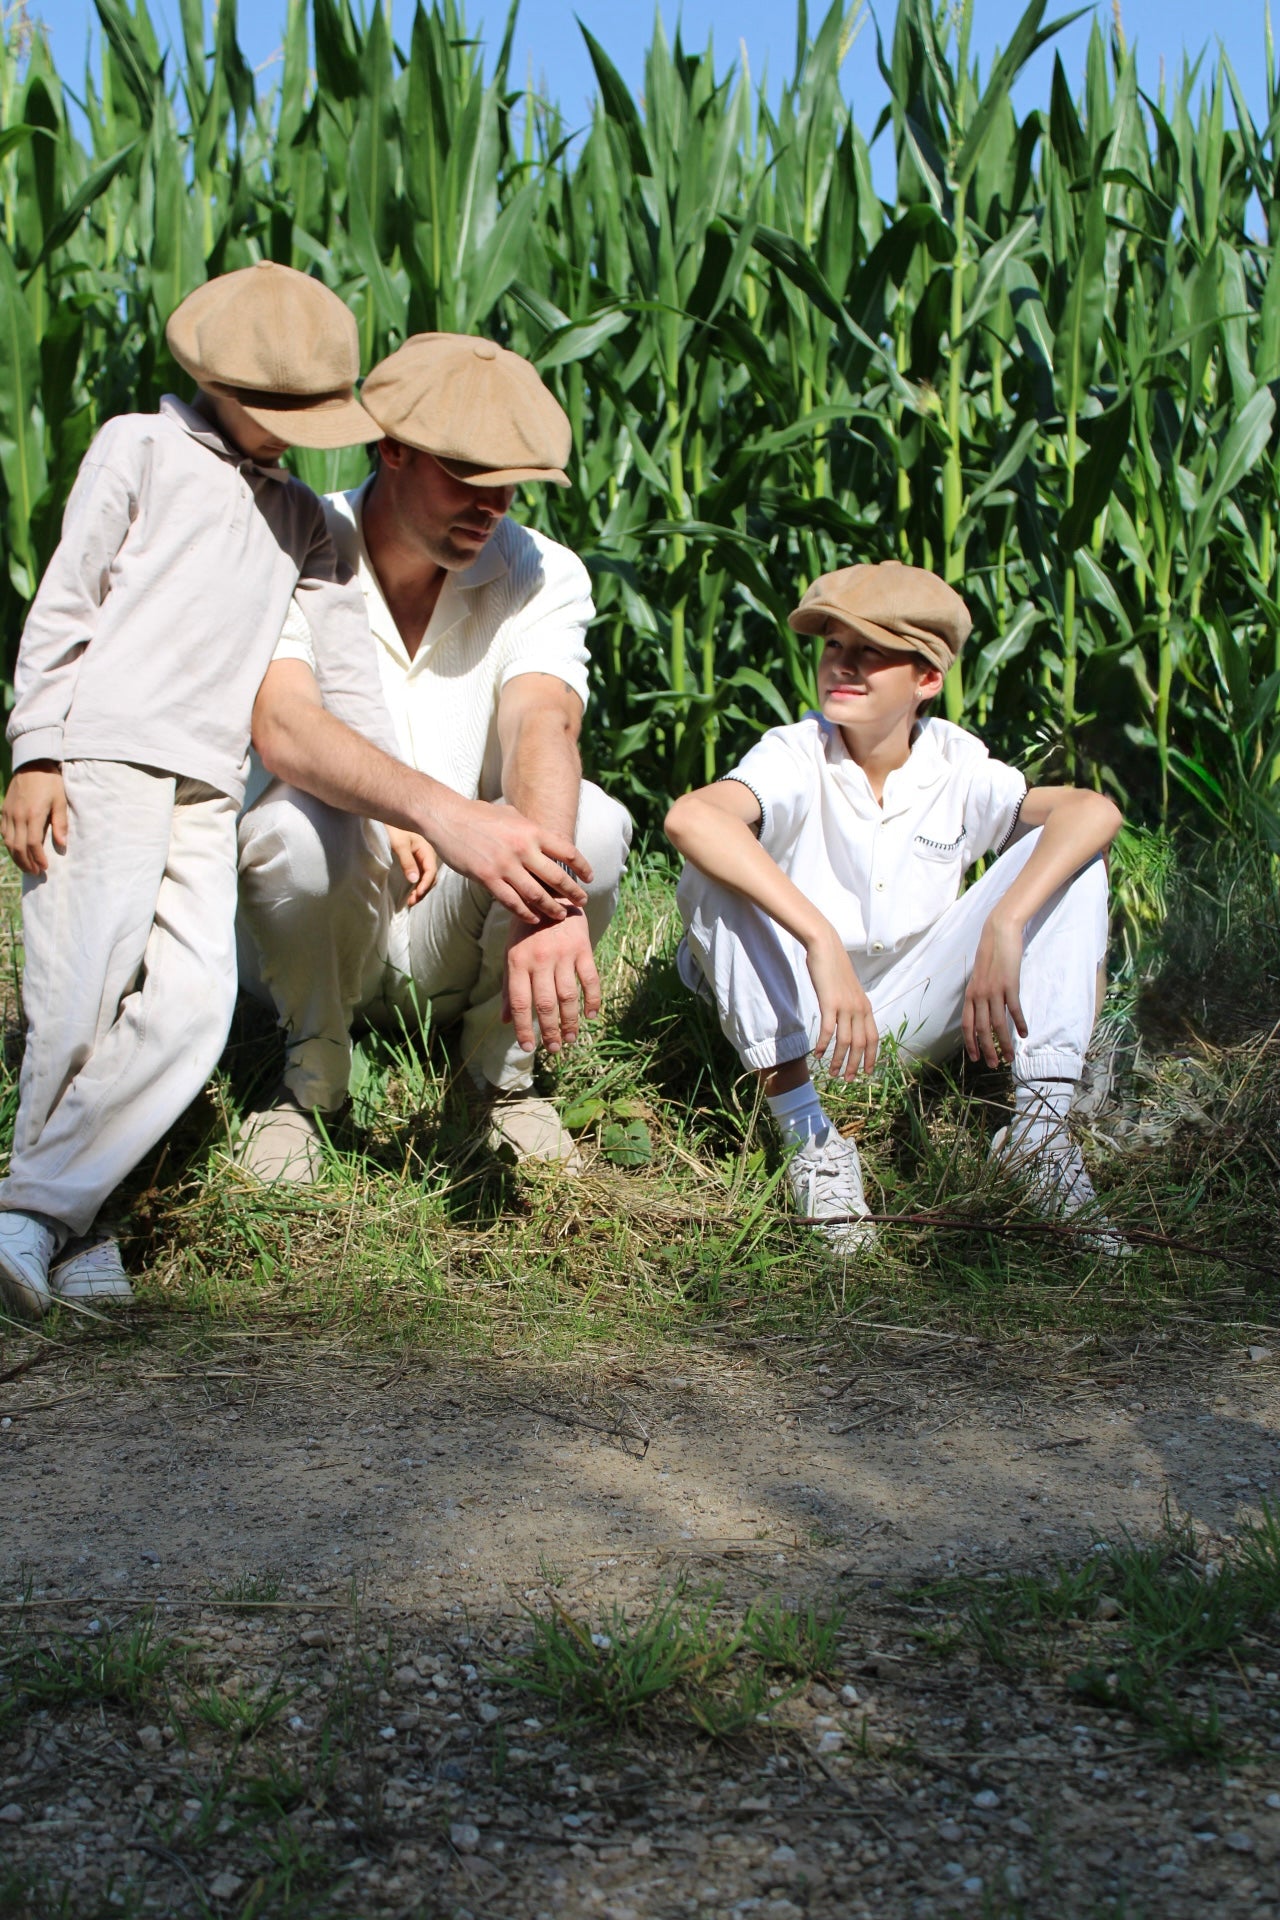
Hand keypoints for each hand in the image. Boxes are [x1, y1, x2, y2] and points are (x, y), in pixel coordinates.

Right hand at [2, 763, 66, 873]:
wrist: (32, 764)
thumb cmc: (50, 782)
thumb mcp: (60, 801)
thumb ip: (60, 824)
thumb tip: (61, 845)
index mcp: (33, 815)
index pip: (32, 844)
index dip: (37, 859)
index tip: (45, 867)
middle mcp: (17, 816)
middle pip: (17, 847)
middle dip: (26, 863)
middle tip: (36, 873)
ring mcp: (8, 814)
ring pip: (8, 842)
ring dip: (17, 857)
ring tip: (27, 866)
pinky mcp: (4, 811)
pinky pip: (4, 833)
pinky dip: (9, 845)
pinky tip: (17, 851)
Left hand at [387, 827, 436, 905]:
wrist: (389, 814)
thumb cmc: (393, 827)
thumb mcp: (399, 844)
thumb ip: (407, 862)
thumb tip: (414, 881)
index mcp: (428, 850)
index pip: (431, 872)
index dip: (425, 885)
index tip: (416, 895)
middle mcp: (428, 853)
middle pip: (431, 877)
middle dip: (423, 890)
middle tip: (411, 902)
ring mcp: (423, 855)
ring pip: (426, 876)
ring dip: (420, 889)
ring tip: (410, 900)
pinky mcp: (417, 856)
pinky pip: (421, 873)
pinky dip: (417, 883)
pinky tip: (411, 890)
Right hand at [431, 796, 591, 925]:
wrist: (447, 817)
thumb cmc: (480, 814)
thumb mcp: (511, 815)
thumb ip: (531, 829)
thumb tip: (550, 838)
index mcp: (531, 830)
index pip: (567, 851)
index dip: (582, 866)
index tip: (590, 878)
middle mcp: (522, 848)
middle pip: (556, 877)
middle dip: (573, 892)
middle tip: (583, 902)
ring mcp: (504, 865)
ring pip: (536, 894)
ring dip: (552, 907)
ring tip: (561, 914)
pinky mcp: (487, 878)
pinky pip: (511, 902)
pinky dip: (525, 913)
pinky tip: (534, 918)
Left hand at [502, 910, 600, 1053]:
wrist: (549, 893)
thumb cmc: (527, 929)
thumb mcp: (511, 953)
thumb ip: (508, 987)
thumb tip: (505, 1021)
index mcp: (518, 962)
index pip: (519, 1002)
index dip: (523, 1028)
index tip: (528, 1047)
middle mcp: (539, 959)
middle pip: (545, 1004)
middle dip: (549, 1030)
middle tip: (554, 1049)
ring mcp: (562, 954)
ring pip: (568, 996)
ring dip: (570, 1021)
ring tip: (570, 1038)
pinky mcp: (583, 948)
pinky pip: (590, 979)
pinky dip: (592, 1000)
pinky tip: (591, 1015)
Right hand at [806, 927, 877, 1078]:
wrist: (826, 947)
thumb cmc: (834, 967)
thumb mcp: (848, 989)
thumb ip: (851, 1005)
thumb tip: (849, 1020)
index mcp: (865, 1006)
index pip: (873, 1038)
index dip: (871, 1057)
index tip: (867, 1072)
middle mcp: (859, 1009)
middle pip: (861, 1044)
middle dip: (855, 1065)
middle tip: (848, 1080)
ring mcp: (845, 1006)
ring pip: (845, 1041)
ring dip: (839, 1060)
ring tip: (832, 1072)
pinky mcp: (830, 1003)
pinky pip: (829, 1031)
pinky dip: (823, 1045)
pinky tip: (817, 1054)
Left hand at [963, 912, 1027, 1068]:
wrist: (998, 934)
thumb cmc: (990, 955)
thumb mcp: (979, 977)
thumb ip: (979, 994)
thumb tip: (983, 1011)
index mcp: (970, 995)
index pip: (967, 1025)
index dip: (970, 1043)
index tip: (975, 1058)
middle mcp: (979, 995)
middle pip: (981, 1029)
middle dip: (986, 1050)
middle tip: (993, 1065)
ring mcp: (994, 990)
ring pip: (998, 1024)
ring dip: (1003, 1043)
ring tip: (1010, 1057)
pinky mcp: (1009, 984)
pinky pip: (1014, 1009)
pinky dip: (1019, 1023)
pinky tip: (1025, 1034)